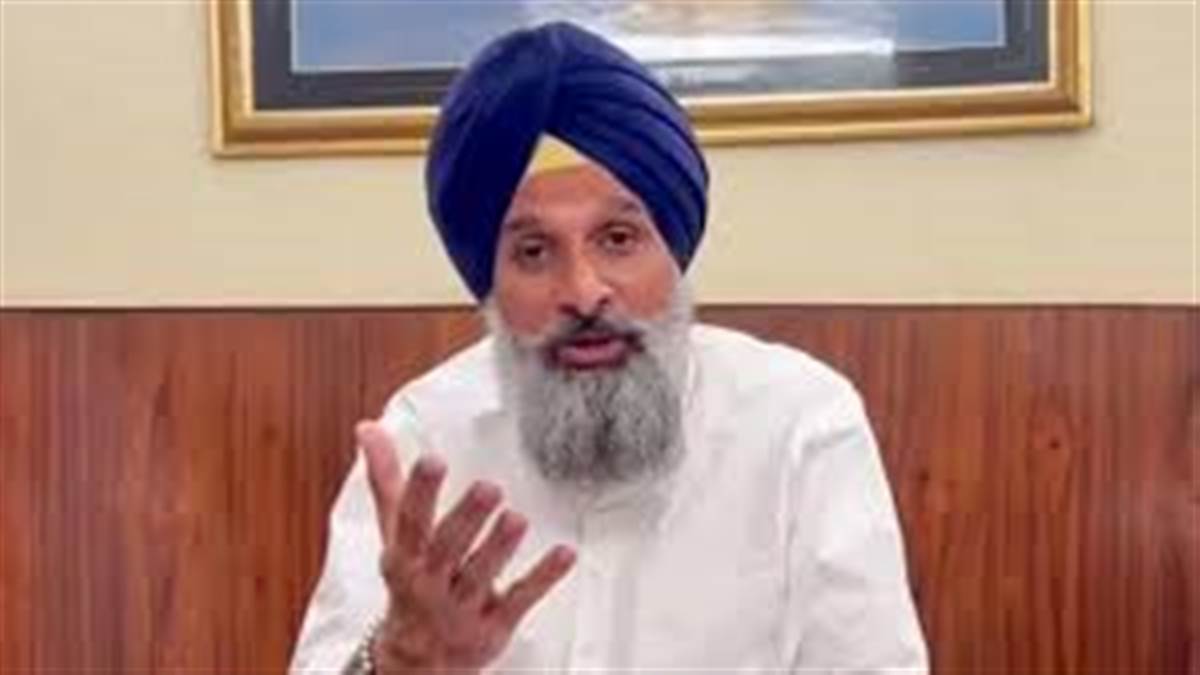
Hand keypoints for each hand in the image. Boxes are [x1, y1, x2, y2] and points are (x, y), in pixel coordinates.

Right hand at [357, 420, 575, 672]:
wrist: (416, 659)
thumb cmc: (411, 583)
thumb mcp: (393, 533)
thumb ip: (386, 481)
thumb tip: (369, 429)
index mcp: (405, 557)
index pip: (410, 522)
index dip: (420, 492)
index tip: (432, 461)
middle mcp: (431, 582)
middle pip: (447, 550)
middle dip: (466, 519)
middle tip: (488, 488)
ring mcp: (463, 607)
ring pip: (482, 576)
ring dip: (499, 548)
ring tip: (516, 519)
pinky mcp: (494, 625)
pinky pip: (520, 599)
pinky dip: (543, 577)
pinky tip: (563, 554)